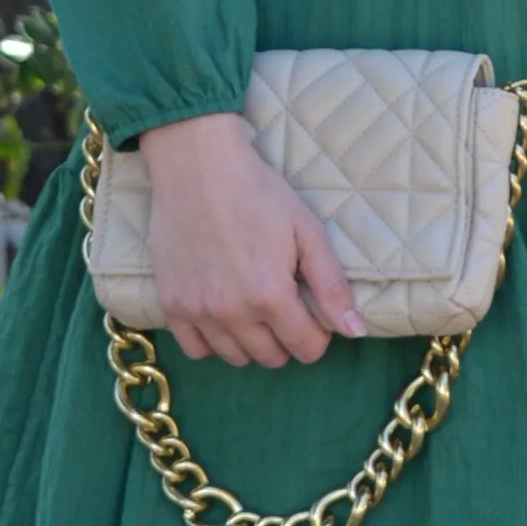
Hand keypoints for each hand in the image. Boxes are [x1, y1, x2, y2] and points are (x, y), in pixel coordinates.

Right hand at [138, 111, 368, 365]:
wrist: (198, 168)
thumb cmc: (259, 194)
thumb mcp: (307, 232)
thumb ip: (332, 286)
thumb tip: (355, 332)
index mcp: (270, 296)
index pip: (306, 348)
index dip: (318, 334)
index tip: (312, 312)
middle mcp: (232, 313)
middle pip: (272, 357)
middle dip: (287, 338)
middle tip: (284, 305)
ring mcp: (198, 311)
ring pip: (236, 358)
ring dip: (252, 342)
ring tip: (254, 309)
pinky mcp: (171, 304)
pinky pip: (196, 349)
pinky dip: (212, 342)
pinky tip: (222, 317)